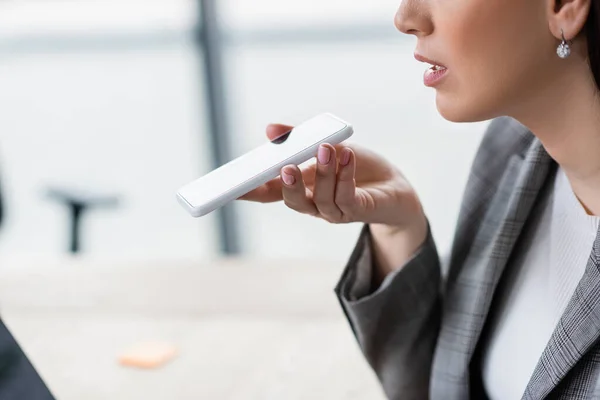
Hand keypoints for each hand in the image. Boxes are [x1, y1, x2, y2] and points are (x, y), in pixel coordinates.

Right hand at [240, 124, 425, 230]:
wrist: (393, 187)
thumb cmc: (354, 166)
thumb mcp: (326, 146)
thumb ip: (299, 139)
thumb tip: (271, 129)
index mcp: (300, 189)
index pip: (269, 193)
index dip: (249, 193)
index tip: (229, 187)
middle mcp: (313, 205)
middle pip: (293, 201)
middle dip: (288, 185)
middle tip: (286, 166)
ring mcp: (334, 212)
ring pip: (321, 200)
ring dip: (323, 173)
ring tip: (326, 149)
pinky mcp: (358, 211)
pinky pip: (346, 199)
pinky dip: (345, 177)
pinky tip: (347, 157)